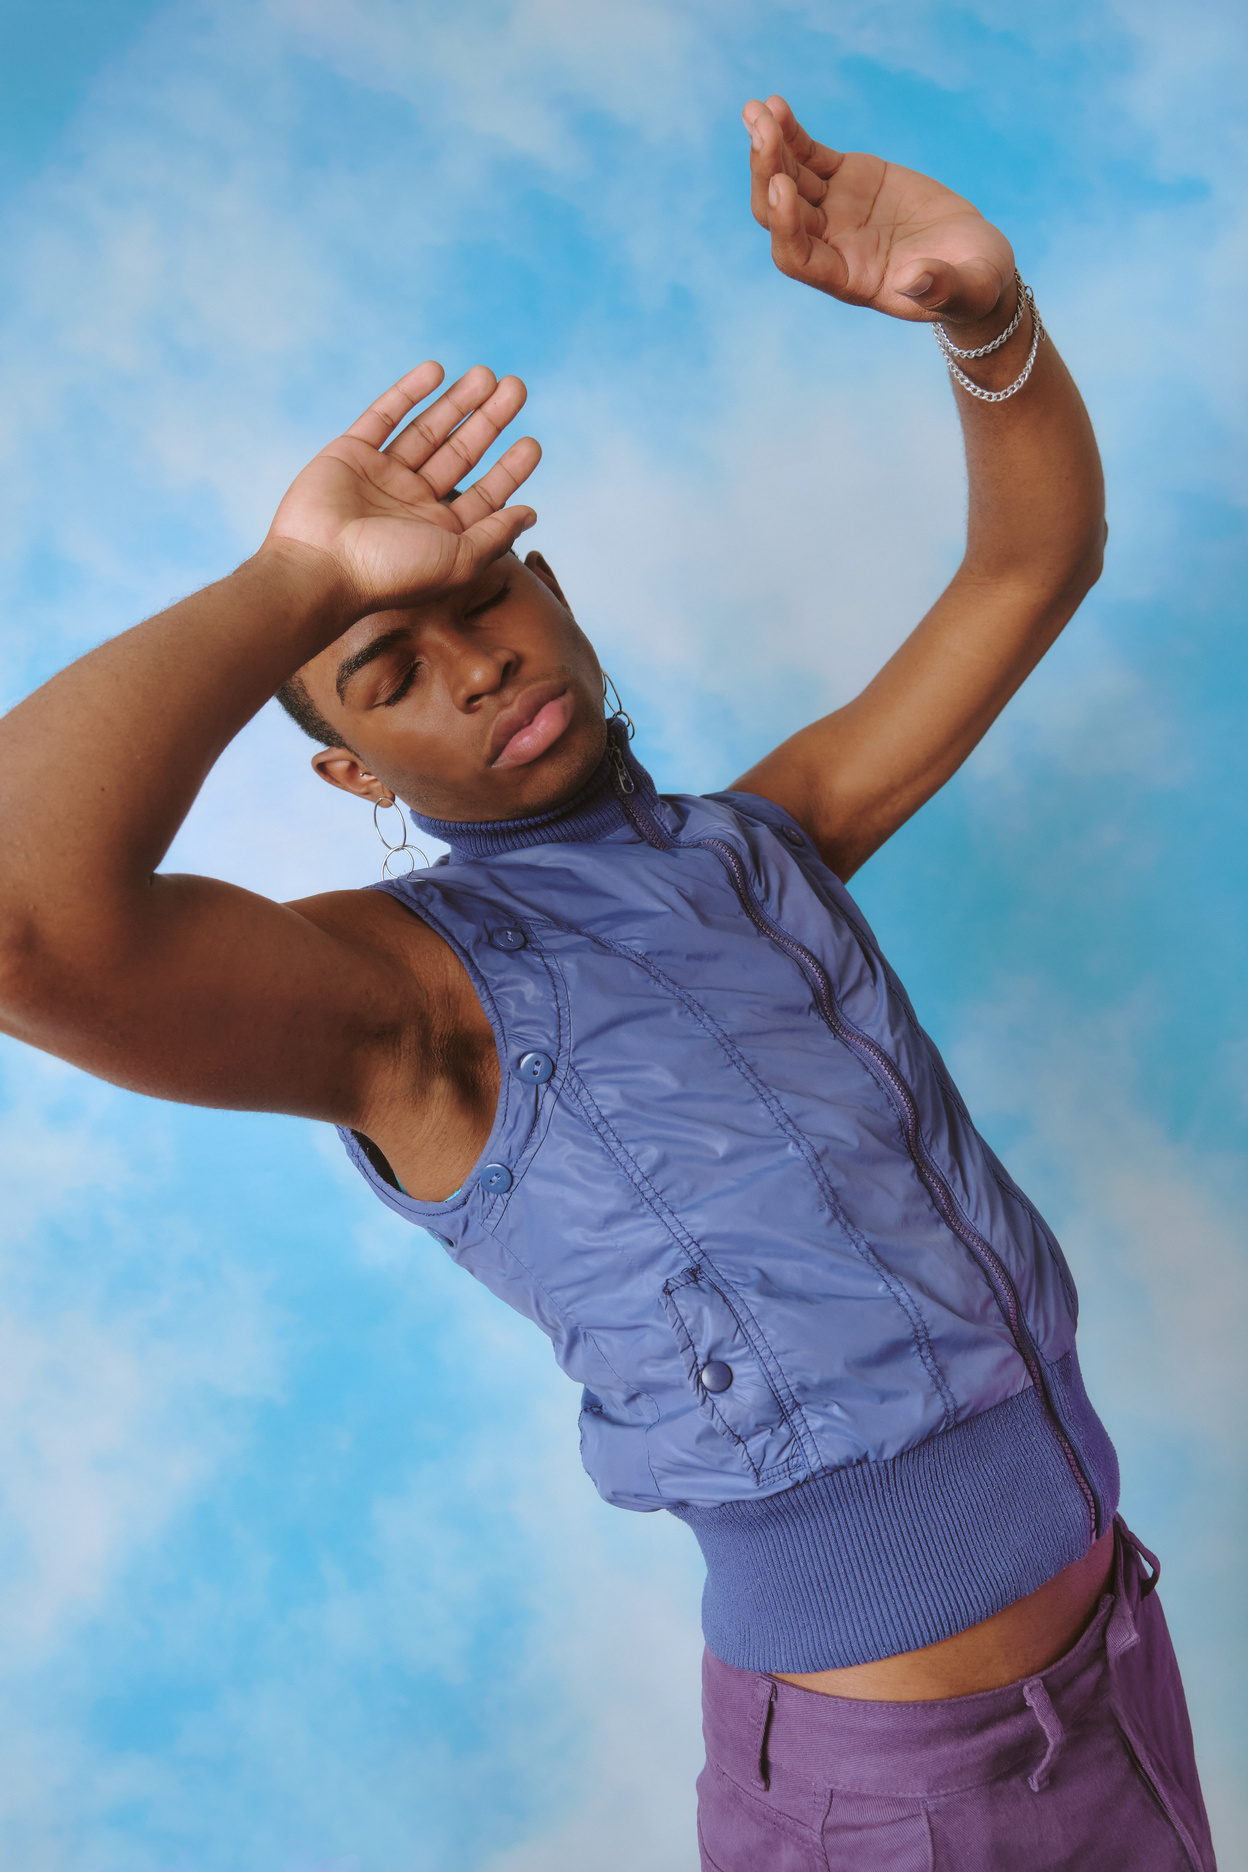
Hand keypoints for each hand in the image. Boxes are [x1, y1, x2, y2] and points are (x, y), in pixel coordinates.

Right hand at [263, 363, 539, 615]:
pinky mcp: (350, 454)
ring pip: (427, 430)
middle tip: (516, 387)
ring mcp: (381, 477)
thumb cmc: (391, 574)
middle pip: (460, 453)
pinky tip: (436, 371)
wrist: (320, 569)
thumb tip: (532, 513)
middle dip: (489, 421)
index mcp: (440, 533)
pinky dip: (408, 393)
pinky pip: (383, 416)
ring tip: (487, 374)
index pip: (484, 494)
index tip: (532, 442)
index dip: (509, 469)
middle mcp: (413, 504)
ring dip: (457, 401)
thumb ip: (496, 534)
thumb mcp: (459, 560)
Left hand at [743, 95, 1014, 327]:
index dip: (785, 225)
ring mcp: (834, 211)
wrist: (973, 259)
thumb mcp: (965, 289)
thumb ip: (940, 288)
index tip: (781, 187)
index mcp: (848, 278)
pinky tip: (773, 106)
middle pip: (779, 214)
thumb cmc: (971, 284)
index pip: (798, 258)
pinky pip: (809, 155)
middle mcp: (830, 245)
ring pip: (788, 179)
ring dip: (769, 146)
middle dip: (767, 174)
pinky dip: (791, 132)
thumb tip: (913, 278)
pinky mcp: (846, 179)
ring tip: (756, 109)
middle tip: (761, 134)